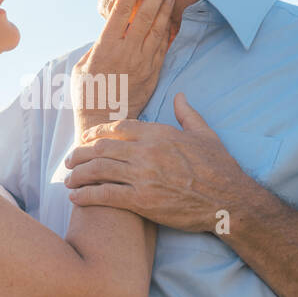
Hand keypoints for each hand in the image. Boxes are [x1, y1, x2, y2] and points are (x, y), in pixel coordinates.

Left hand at [64, 93, 253, 231]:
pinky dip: (86, 196)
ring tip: (68, 180)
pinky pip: (105, 195)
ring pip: (97, 170)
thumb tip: (179, 96)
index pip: (117, 128)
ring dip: (77, 175)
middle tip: (68, 161)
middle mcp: (146, 151)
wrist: (229, 201)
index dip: (96, 133)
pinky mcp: (141, 201)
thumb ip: (187, 113)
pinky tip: (76, 199)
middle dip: (79, 154)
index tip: (85, 139)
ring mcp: (142, 176)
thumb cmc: (220, 167)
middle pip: (100, 148)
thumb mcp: (205, 134)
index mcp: (158, 133)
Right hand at [73, 0, 173, 126]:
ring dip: (166, 8)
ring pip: (158, 29)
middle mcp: (126, 52)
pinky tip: (172, 18)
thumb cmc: (87, 92)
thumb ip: (96, 46)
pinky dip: (168, 30)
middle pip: (145, 16)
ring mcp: (143, 63)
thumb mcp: (81, 65)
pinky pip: (163, 47)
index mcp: (105, 47)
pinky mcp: (153, 73)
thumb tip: (108, 31)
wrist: (104, 121)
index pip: (121, 11)